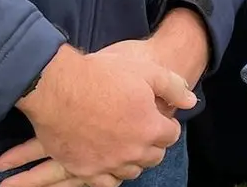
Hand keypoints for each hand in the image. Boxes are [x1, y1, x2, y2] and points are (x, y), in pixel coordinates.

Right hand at [0, 45, 195, 186]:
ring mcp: (107, 163)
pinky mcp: (83, 170)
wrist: (56, 87)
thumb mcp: (146, 71)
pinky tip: (107, 161)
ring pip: (131, 171)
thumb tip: (191, 101)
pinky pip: (105, 182)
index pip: (171, 135)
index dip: (166, 124)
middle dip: (153, 144)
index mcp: (150, 128)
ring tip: (125, 144)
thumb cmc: (102, 75)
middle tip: (142, 130)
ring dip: (132, 159)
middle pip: (153, 157)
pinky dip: (109, 174)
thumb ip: (173, 87)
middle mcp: (131, 151)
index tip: (156, 116)